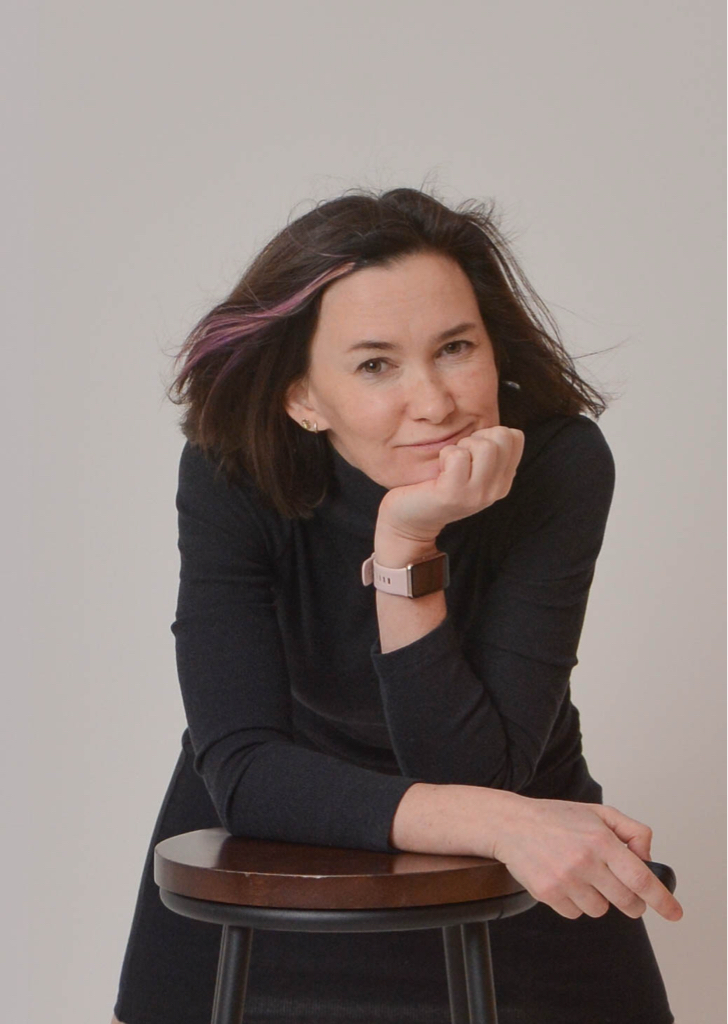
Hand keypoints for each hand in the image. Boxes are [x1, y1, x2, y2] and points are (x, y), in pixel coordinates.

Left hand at [376, 426, 524, 543]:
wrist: (410, 521)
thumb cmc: (437, 485)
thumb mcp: (471, 469)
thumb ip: (487, 452)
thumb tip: (498, 427)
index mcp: (503, 481)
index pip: (515, 436)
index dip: (490, 433)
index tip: (471, 450)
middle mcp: (497, 490)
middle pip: (502, 436)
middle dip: (476, 437)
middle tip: (458, 457)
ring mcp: (477, 494)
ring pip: (484, 445)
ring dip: (460, 446)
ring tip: (448, 464)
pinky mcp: (454, 494)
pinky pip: (457, 455)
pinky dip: (444, 456)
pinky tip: (438, 471)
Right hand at [490, 794, 683, 921]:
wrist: (511, 824)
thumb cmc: (555, 818)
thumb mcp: (597, 812)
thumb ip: (631, 830)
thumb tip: (647, 857)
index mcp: (601, 839)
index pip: (641, 877)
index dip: (662, 899)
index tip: (674, 912)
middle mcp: (585, 861)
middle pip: (626, 901)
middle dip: (631, 901)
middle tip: (622, 890)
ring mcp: (566, 880)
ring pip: (600, 910)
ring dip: (597, 898)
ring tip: (580, 874)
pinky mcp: (548, 894)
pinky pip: (576, 913)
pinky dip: (574, 902)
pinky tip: (563, 880)